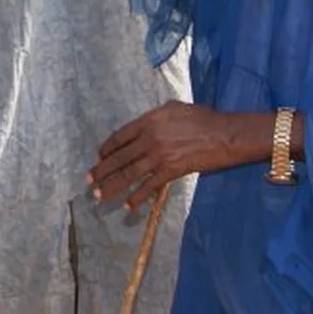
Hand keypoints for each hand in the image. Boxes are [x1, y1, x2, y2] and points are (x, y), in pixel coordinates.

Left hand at [89, 102, 250, 209]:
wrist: (223, 135)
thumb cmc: (202, 118)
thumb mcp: (174, 108)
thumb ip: (156, 117)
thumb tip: (146, 125)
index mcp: (148, 120)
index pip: (120, 137)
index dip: (107, 149)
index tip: (99, 157)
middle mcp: (149, 138)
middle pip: (120, 157)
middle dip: (102, 170)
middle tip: (89, 180)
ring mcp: (159, 155)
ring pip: (130, 173)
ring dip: (112, 186)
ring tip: (99, 195)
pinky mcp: (171, 171)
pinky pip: (149, 186)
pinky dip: (138, 197)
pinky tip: (128, 205)